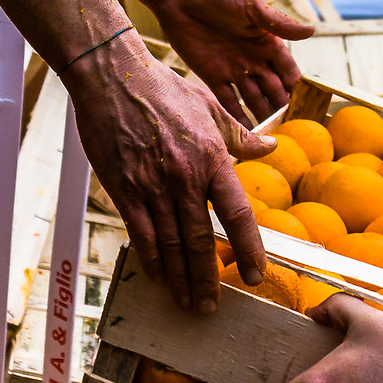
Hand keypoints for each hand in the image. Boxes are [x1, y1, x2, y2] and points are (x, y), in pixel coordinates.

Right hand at [65, 38, 274, 313]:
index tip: (254, 274)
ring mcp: (153, 186)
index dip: (248, 249)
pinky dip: (151, 259)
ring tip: (186, 303)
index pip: (237, 215)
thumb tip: (270, 147)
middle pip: (202, 240)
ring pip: (171, 244)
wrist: (113, 76)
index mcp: (212, 158)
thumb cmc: (163, 88)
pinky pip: (140, 233)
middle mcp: (186, 178)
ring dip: (180, 278)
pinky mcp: (124, 188)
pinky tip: (157, 277)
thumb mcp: (210, 107)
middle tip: (211, 306)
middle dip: (208, 279)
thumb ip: (240, 136)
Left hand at [150, 0, 313, 123]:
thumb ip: (279, 23)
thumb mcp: (251, 6)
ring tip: (273, 137)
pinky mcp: (212, 76)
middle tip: (293, 130)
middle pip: (274, 89)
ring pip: (254, 99)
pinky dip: (238, 117)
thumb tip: (312, 31)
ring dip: (264, 115)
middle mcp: (254, 59)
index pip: (288, 71)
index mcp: (268, 42)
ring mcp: (234, 69)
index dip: (297, 89)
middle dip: (283, 107)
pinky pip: (228, 101)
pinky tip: (246, 134)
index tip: (307, 108)